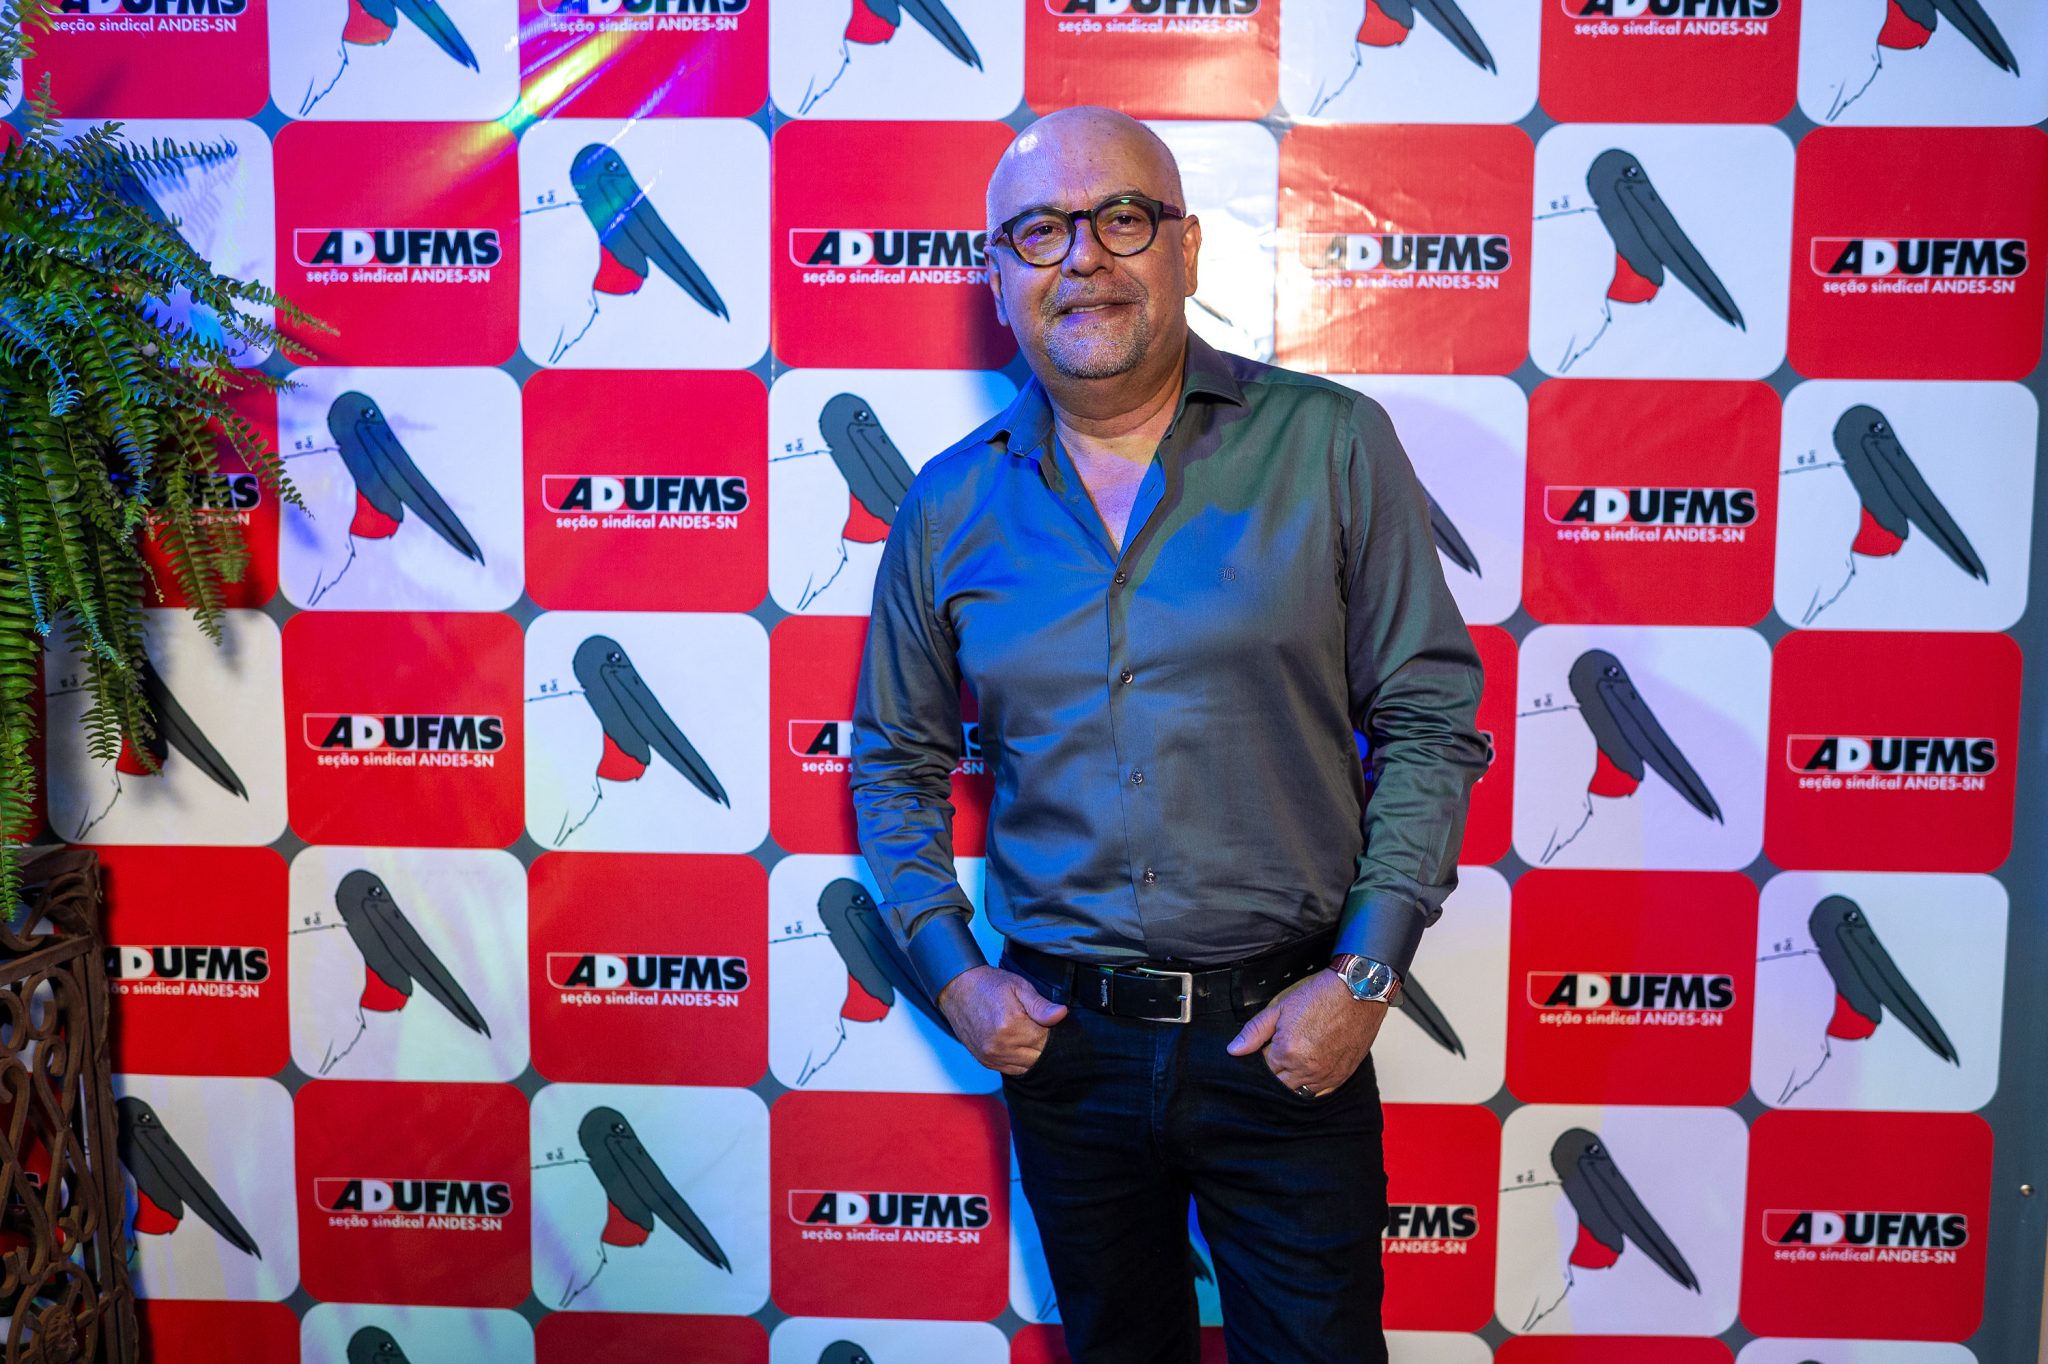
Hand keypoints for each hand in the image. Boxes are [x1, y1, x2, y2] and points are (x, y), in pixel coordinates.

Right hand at [937, 965, 1069, 1074]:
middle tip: (1038, 1026)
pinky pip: (1013, 1070)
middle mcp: (1000, 1046)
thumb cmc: (989, 985)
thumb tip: (1062, 1014)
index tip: (1047, 1021)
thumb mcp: (1019, 987)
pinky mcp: (986, 1061)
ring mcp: (991, 1056)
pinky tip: (1019, 1044)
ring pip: (1028, 1066)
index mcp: (1011, 1025)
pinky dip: (1021, 1060)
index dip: (1052, 1030)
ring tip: (1027, 1033)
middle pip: (1038, 1056)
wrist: (958, 989)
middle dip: (1044, 1044)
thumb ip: (1041, 1005)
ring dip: (1033, 1053)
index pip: (1047, 1040)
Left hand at [1226, 968, 1386, 1096]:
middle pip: (1279, 1084)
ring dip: (1293, 1079)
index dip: (1263, 1056)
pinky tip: (1312, 1065)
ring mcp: (1325, 1075)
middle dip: (1276, 1070)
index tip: (1269, 1045)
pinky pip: (1319, 1092)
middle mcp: (1307, 1069)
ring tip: (1299, 1055)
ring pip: (1298, 1090)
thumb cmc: (1322, 995)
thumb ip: (1255, 1031)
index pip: (1263, 1069)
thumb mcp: (1280, 1007)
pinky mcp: (1341, 1076)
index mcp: (1288, 1052)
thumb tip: (1234, 1049)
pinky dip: (1311, 1083)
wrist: (1358, 991)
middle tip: (1284, 1049)